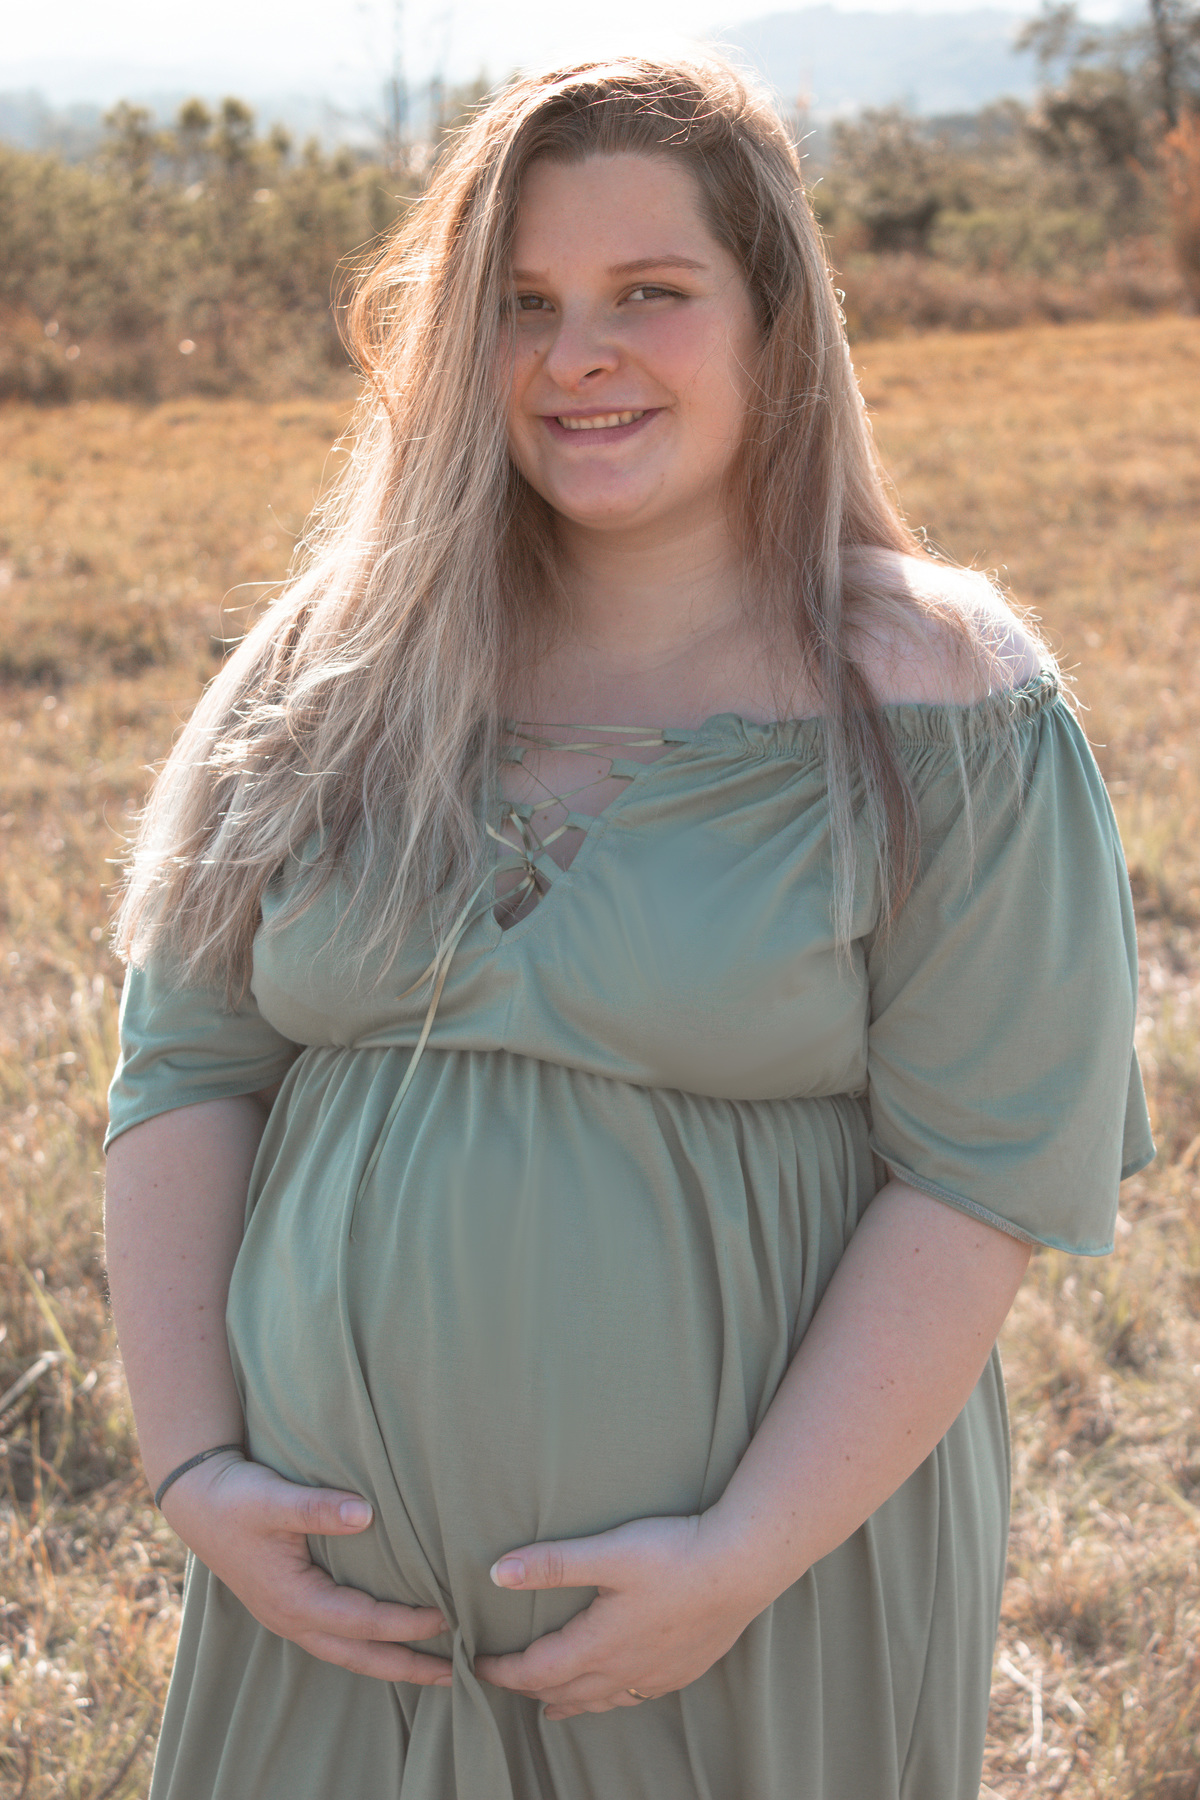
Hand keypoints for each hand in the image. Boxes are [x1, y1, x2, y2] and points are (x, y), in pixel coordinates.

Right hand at [161, 1451, 452, 1683]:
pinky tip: (391, 1641)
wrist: (198, 1502)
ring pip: (349, 1653)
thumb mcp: (273, 1499)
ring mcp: (291, 1618)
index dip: (405, 1622)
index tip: (446, 1614)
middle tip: (455, 1674)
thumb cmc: (237, 1499)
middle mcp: (293, 1620)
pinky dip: (369, 1646)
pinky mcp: (293, 1606)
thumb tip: (366, 1513)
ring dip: (391, 1661)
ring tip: (434, 1668)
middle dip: (407, 1666)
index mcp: (294, 1600)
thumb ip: (318, 1508)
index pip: (362, 1622)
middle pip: (359, 1656)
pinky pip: (338, 1638)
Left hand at [474, 1512, 759, 1719]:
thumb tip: (496, 1573)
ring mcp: (656, 1675)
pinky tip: (616, 1688)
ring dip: (569, 1702)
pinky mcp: (683, 1669)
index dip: (503, 1671)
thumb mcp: (608, 1552)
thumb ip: (552, 1563)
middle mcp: (624, 1670)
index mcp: (599, 1645)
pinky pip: (634, 1696)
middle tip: (508, 1681)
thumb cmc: (674, 1554)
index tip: (478, 1665)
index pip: (536, 1671)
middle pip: (565, 1693)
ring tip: (552, 1705)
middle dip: (531, 1690)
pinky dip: (609, 1698)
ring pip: (601, 1701)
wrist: (743, 1566)